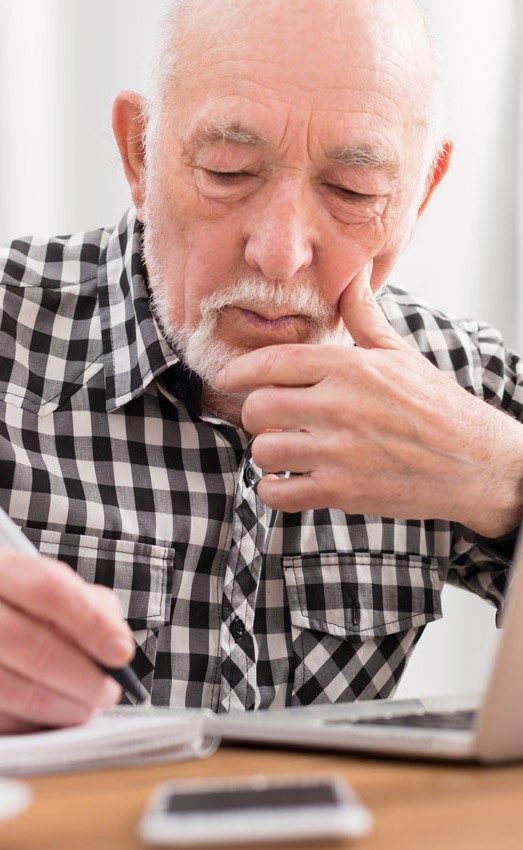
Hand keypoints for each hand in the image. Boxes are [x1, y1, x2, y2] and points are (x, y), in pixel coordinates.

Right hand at [0, 551, 134, 733]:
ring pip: (12, 689)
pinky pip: (0, 717)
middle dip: (83, 677)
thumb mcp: (54, 584)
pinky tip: (53, 713)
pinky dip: (33, 722)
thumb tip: (117, 645)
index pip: (50, 591)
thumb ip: (91, 604)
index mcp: (2, 571)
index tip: (121, 653)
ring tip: (88, 708)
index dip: (91, 624)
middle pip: (33, 646)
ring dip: (62, 707)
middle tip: (109, 692)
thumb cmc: (24, 601)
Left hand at [216, 264, 522, 535]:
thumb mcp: (400, 354)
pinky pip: (279, 493)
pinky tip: (288, 481)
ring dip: (266, 453)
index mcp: (350, 367)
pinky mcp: (343, 491)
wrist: (474, 462)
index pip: (274, 361)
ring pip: (264, 450)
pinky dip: (274, 490)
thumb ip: (364, 317)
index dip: (240, 371)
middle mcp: (340, 406)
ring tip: (282, 451)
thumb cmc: (435, 406)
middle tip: (266, 419)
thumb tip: (352, 275)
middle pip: (258, 406)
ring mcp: (340, 451)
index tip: (228, 378)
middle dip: (253, 414)